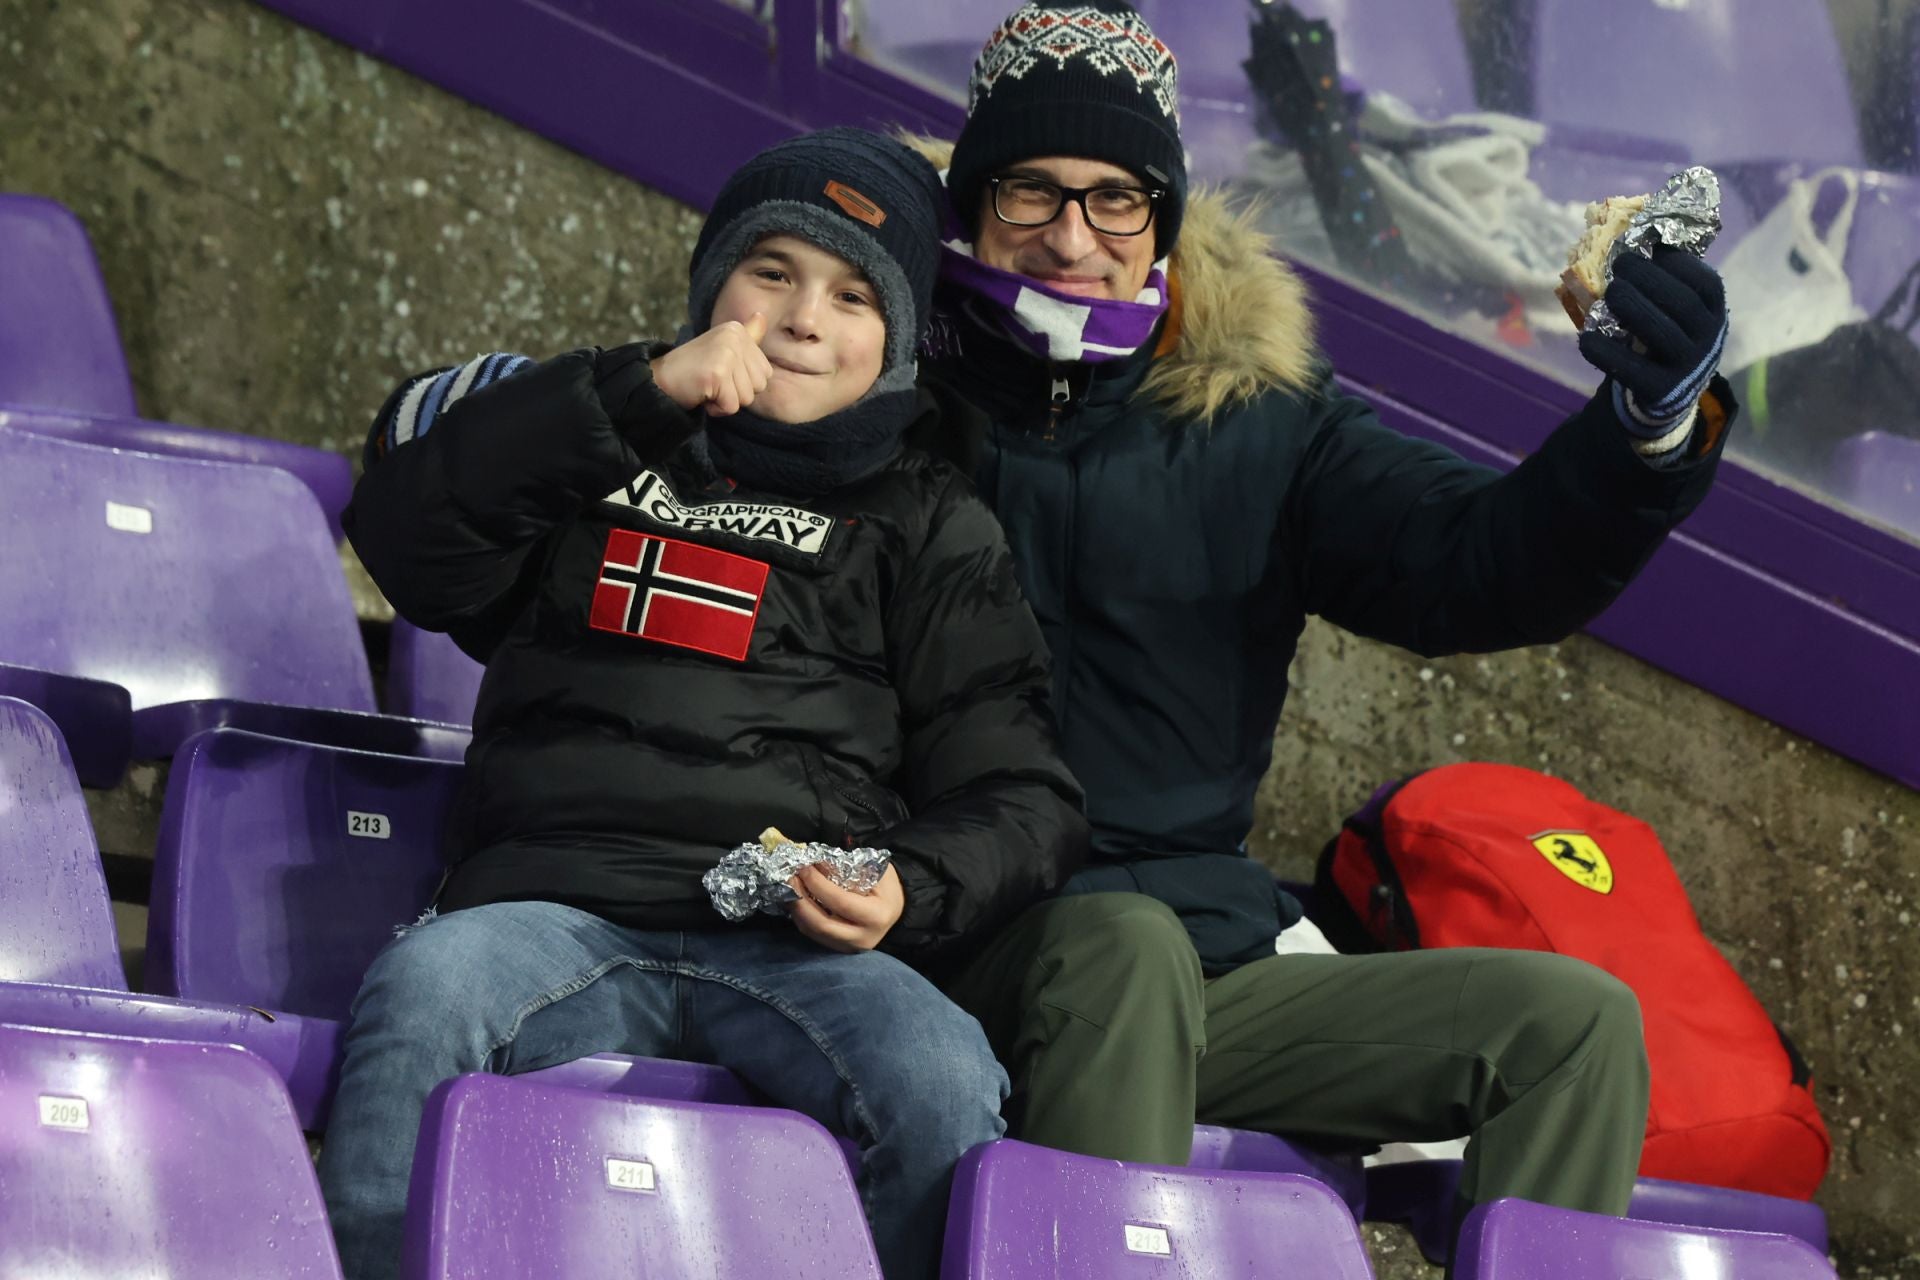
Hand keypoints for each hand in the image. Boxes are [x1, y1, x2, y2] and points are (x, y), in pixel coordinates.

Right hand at [651, 312, 771, 415]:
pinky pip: (732, 406)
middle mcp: (734, 337)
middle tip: (713, 382)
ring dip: (726, 401)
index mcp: (737, 330)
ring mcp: (726, 353)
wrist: (659, 379)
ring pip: (746, 398)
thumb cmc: (693, 368)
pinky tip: (702, 394)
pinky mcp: (718, 373)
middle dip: (736, 393)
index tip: (721, 373)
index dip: (743, 382)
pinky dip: (717, 409)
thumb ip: (746, 336)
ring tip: (707, 387)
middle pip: (759, 386)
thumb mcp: (723, 348)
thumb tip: (762, 316)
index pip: (765, 373)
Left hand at [787, 863, 904, 952]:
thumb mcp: (875, 870)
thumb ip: (846, 868)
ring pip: (813, 932)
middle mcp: (862, 938)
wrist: (895, 908)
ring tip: (788, 888)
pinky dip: (801, 917)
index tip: (804, 868)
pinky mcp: (839, 950)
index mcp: (876, 916)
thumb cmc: (885, 886)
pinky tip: (796, 900)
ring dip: (796, 909)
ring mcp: (849, 948)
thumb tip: (814, 863)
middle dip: (800, 900)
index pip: (840, 902)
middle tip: (790, 879)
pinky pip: (814, 935)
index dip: (818, 885)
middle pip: (822, 924)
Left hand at [1578, 247, 1727, 434]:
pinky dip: (1605, 352)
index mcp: (1714, 311)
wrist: (1667, 391)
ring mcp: (1687, 367)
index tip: (1644, 248)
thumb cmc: (1664, 333)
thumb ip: (1661, 277)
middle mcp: (1708, 338)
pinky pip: (1632, 369)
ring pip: (1662, 333)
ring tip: (1609, 292)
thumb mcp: (1673, 306)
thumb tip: (1629, 228)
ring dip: (1632, 307)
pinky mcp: (1661, 390)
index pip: (1704, 282)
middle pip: (1682, 303)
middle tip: (1620, 264)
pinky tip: (1585, 337)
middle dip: (1649, 278)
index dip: (1675, 262)